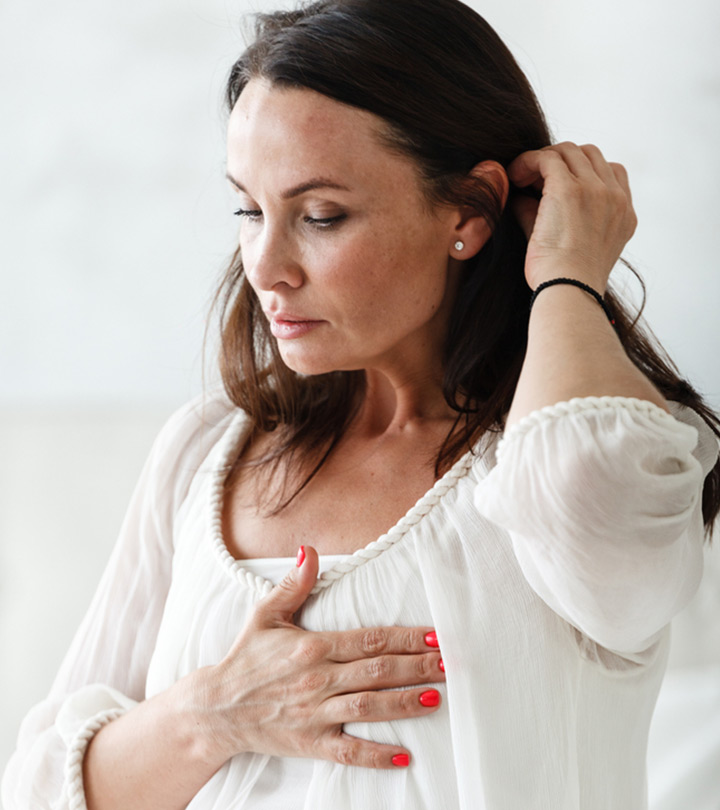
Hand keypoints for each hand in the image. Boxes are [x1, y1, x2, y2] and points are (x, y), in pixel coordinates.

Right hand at [199, 546, 443, 768]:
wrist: (217, 709)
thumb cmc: (245, 657)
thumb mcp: (265, 614)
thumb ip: (294, 583)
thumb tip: (309, 549)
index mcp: (312, 647)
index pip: (369, 639)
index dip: (405, 637)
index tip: (435, 635)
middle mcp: (318, 679)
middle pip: (378, 671)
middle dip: (418, 667)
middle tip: (451, 665)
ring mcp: (315, 714)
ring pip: (369, 708)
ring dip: (405, 703)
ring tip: (436, 698)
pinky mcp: (310, 743)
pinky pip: (347, 752)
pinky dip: (376, 756)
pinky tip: (404, 757)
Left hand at [507, 142, 636, 291]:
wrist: (568, 291)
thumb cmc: (566, 282)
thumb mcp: (570, 248)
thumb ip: (551, 218)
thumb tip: (523, 200)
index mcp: (624, 216)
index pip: (612, 173)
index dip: (581, 172)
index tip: (554, 186)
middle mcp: (616, 199)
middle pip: (590, 155)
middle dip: (561, 161)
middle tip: (534, 179)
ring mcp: (596, 191)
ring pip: (570, 151)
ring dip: (545, 159)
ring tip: (522, 177)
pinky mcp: (569, 189)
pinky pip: (548, 158)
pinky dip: (529, 161)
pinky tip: (514, 175)